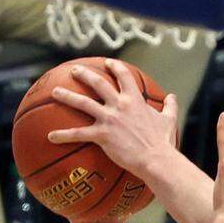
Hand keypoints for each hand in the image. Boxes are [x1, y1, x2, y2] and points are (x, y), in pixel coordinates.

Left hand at [47, 59, 178, 176]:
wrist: (157, 159)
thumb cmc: (164, 142)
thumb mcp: (169, 121)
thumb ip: (170, 107)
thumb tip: (173, 97)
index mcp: (135, 100)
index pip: (123, 76)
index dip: (115, 67)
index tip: (108, 63)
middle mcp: (120, 105)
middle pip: (97, 83)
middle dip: (84, 74)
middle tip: (73, 70)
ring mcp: (109, 119)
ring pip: (82, 103)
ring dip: (67, 96)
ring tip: (55, 92)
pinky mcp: (102, 135)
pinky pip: (78, 133)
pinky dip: (63, 135)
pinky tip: (50, 137)